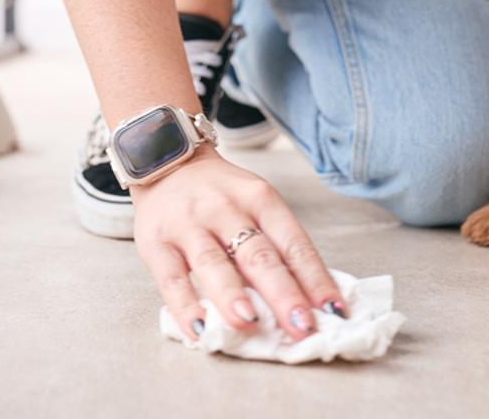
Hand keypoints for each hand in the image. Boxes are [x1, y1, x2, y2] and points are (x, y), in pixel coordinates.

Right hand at [131, 147, 345, 341]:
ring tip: (248, 324)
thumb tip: (308, 298)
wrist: (165, 159)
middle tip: (301, 326)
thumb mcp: (254, 203)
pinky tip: (198, 330)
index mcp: (260, 199)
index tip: (333, 311)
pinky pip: (171, 278)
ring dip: (232, 295)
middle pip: (259, 255)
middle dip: (282, 293)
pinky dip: (185, 306)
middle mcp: (226, 209)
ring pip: (214, 263)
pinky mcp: (155, 242)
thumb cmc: (219, 194)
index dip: (315, 278)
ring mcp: (189, 225)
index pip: (294, 243)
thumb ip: (275, 244)